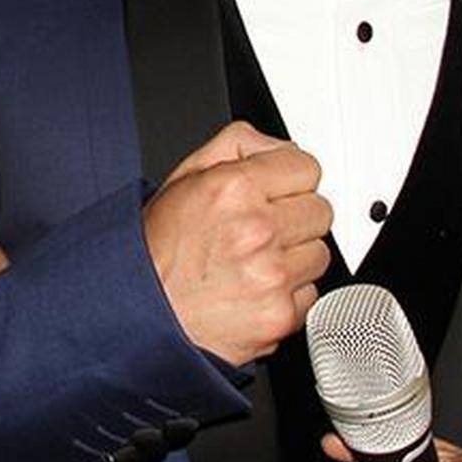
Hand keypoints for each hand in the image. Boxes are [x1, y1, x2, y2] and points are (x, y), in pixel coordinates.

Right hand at [142, 120, 330, 364]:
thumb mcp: (186, 176)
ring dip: (294, 257)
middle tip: (261, 229)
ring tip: (255, 260)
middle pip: (320, 210)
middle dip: (294, 217)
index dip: (288, 179)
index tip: (276, 192)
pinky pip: (311, 293)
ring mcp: (271, 275)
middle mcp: (256, 230)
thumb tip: (280, 147)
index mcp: (233, 188)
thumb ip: (237, 145)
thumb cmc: (160, 246)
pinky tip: (255, 288)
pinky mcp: (279, 315)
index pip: (306, 167)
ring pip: (319, 253)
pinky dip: (288, 293)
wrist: (141, 309)